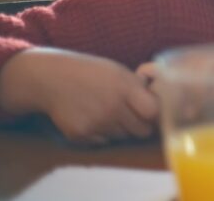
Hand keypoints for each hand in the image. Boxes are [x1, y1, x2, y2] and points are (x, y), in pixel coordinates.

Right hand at [0, 48, 158, 144]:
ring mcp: (96, 124)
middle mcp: (112, 108)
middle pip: (141, 130)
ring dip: (121, 128)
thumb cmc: (91, 72)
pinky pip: (103, 142)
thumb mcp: (118, 72)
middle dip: (141, 124)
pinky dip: (102, 134)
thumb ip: (138, 88)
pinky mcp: (81, 135)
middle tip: (133, 115)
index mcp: (124, 88)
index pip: (153, 112)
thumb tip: (161, 104)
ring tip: (108, 112)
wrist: (52, 79)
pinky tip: (93, 118)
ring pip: (123, 136)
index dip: (156, 114)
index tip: (152, 112)